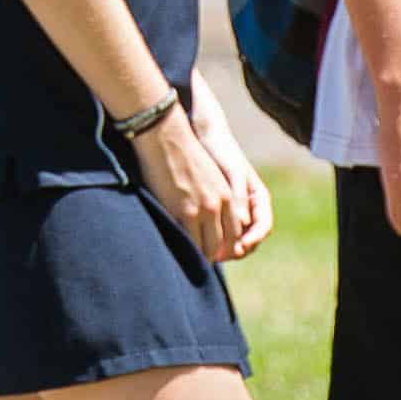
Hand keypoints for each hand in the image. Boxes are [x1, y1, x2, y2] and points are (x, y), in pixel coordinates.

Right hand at [131, 101, 272, 265]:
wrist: (166, 135)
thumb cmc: (182, 153)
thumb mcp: (208, 177)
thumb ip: (214, 198)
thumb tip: (210, 219)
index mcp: (228, 196)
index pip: (235, 234)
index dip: (225, 248)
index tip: (213, 255)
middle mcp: (220, 206)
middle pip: (224, 245)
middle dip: (214, 257)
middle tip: (201, 264)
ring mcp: (203, 210)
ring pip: (207, 248)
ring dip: (199, 257)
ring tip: (188, 261)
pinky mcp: (183, 211)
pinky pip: (188, 241)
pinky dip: (184, 249)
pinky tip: (176, 251)